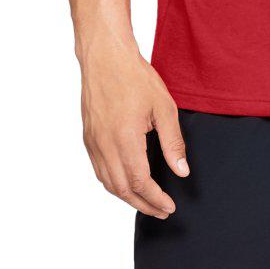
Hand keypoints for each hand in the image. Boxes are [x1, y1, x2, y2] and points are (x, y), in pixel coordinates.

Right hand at [78, 42, 188, 218]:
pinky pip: (99, 170)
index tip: (169, 207)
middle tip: (161, 211)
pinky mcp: (88, 137)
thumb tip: (181, 171)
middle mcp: (104, 145)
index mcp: (124, 139)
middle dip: (143, 205)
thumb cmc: (135, 77)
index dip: (155, 199)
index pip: (140, 182)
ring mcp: (93, 143)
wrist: (105, 57)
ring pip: (108, 183)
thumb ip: (173, 142)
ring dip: (127, 197)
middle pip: (122, 190)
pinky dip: (113, 183)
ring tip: (146, 202)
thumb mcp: (163, 107)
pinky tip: (126, 182)